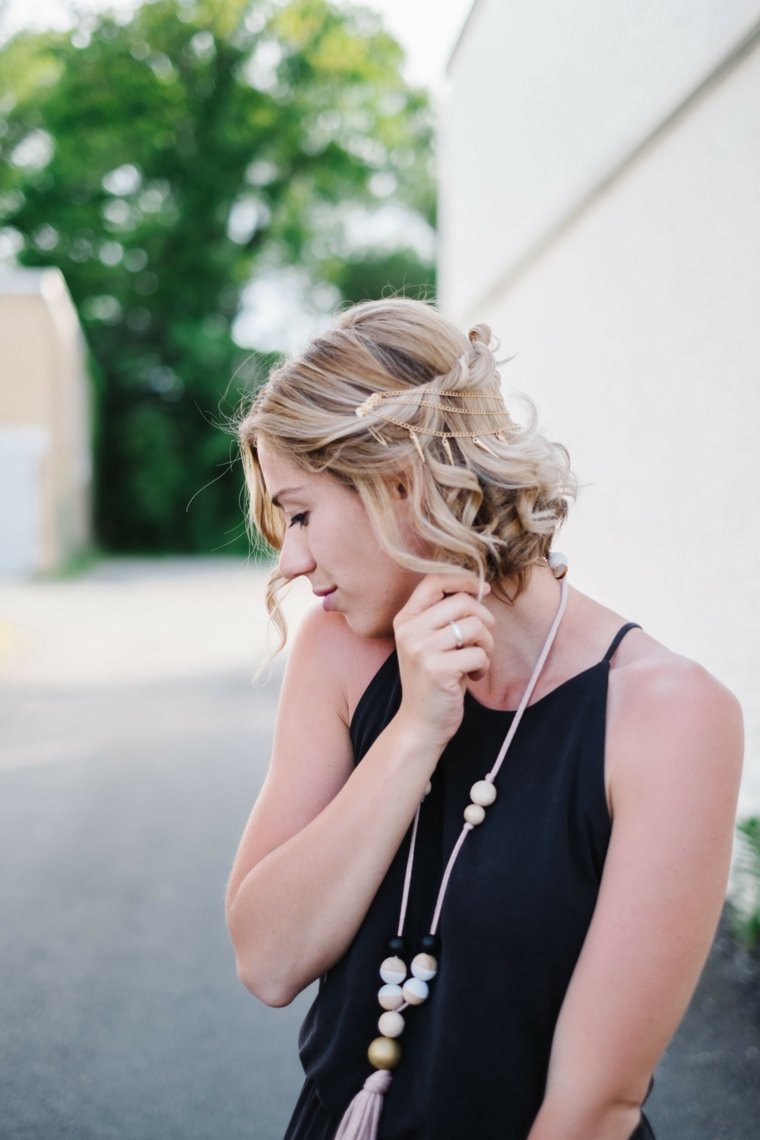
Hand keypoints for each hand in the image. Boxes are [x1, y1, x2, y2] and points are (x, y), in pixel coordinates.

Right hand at [392, 572, 494, 750]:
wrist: (420, 723)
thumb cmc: (432, 680)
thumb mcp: (429, 642)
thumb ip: (444, 617)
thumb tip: (479, 588)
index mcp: (405, 619)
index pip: (434, 581)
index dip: (463, 579)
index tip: (482, 589)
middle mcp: (409, 631)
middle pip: (461, 602)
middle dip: (483, 618)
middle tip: (483, 639)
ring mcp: (421, 650)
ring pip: (474, 627)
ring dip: (486, 644)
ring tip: (478, 659)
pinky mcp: (437, 670)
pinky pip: (478, 654)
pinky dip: (483, 666)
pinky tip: (472, 677)